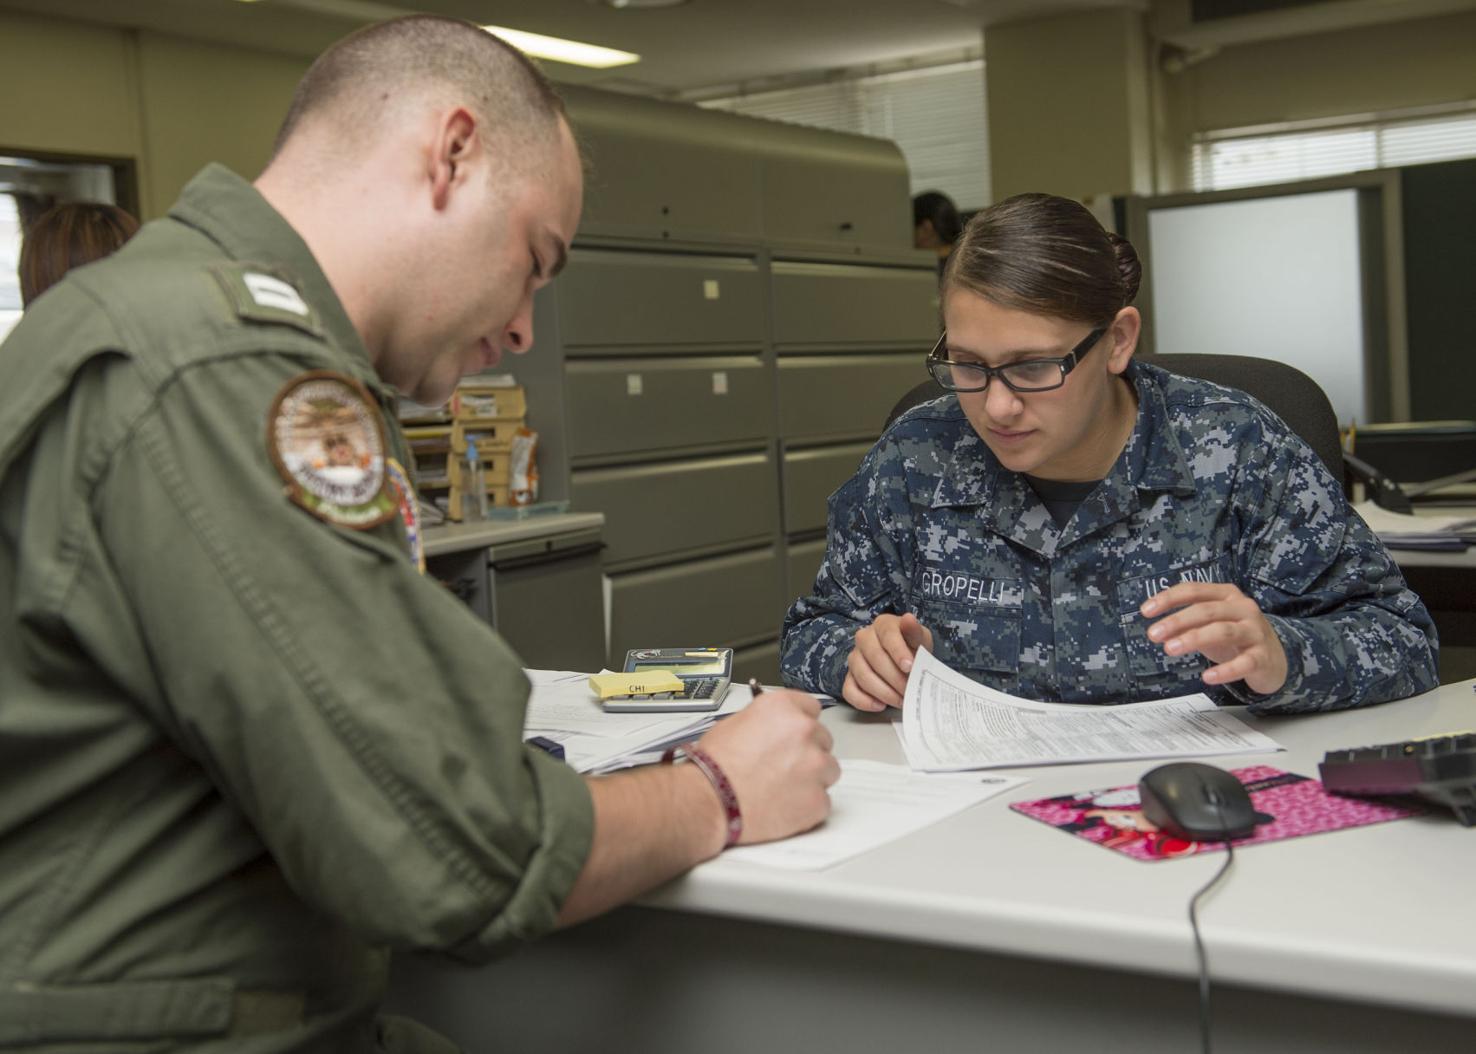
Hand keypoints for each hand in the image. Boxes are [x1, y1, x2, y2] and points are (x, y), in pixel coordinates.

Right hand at [696, 689, 838, 844]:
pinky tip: (783, 807)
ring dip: (812, 778)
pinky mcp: (818, 799)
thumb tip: (775, 730)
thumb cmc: (714, 766)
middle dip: (807, 752)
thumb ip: (767, 722)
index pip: (811, 708)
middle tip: (783, 767)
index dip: (800, 724)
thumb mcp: (735, 724)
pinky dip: (807, 806)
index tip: (794, 736)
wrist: (709, 800)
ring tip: (782, 789)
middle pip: (823, 740)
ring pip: (829, 770)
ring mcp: (816, 765)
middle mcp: (805, 730)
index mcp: (784, 708)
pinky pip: (823, 801)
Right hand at [843, 612, 932, 711]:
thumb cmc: (912, 648)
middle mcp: (864, 638)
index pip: (888, 635)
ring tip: (900, 700)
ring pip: (863, 676)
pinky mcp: (849, 677)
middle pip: (875, 658)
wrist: (905, 662)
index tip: (910, 667)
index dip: (898, 652)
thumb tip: (908, 619)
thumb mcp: (920, 639)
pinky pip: (849, 691)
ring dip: (883, 692)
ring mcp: (855, 658)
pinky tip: (880, 705)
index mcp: (883, 624)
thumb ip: (915, 632)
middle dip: (894, 677)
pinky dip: (864, 701)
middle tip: (909, 689)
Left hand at [1140, 582, 1287, 695]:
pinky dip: (1225, 670)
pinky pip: (1244, 663)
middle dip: (1177, 621)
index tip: (1145, 611)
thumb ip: (1186, 625)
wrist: (1276, 659)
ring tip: (1170, 649)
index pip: (1194, 590)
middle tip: (1153, 634)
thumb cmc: (1236, 638)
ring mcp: (1255, 632)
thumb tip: (1159, 631)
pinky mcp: (1263, 657)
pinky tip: (1207, 677)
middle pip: (1207, 610)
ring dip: (1194, 639)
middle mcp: (1243, 609)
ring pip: (1223, 631)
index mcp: (1227, 595)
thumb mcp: (1209, 626)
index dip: (1168, 599)